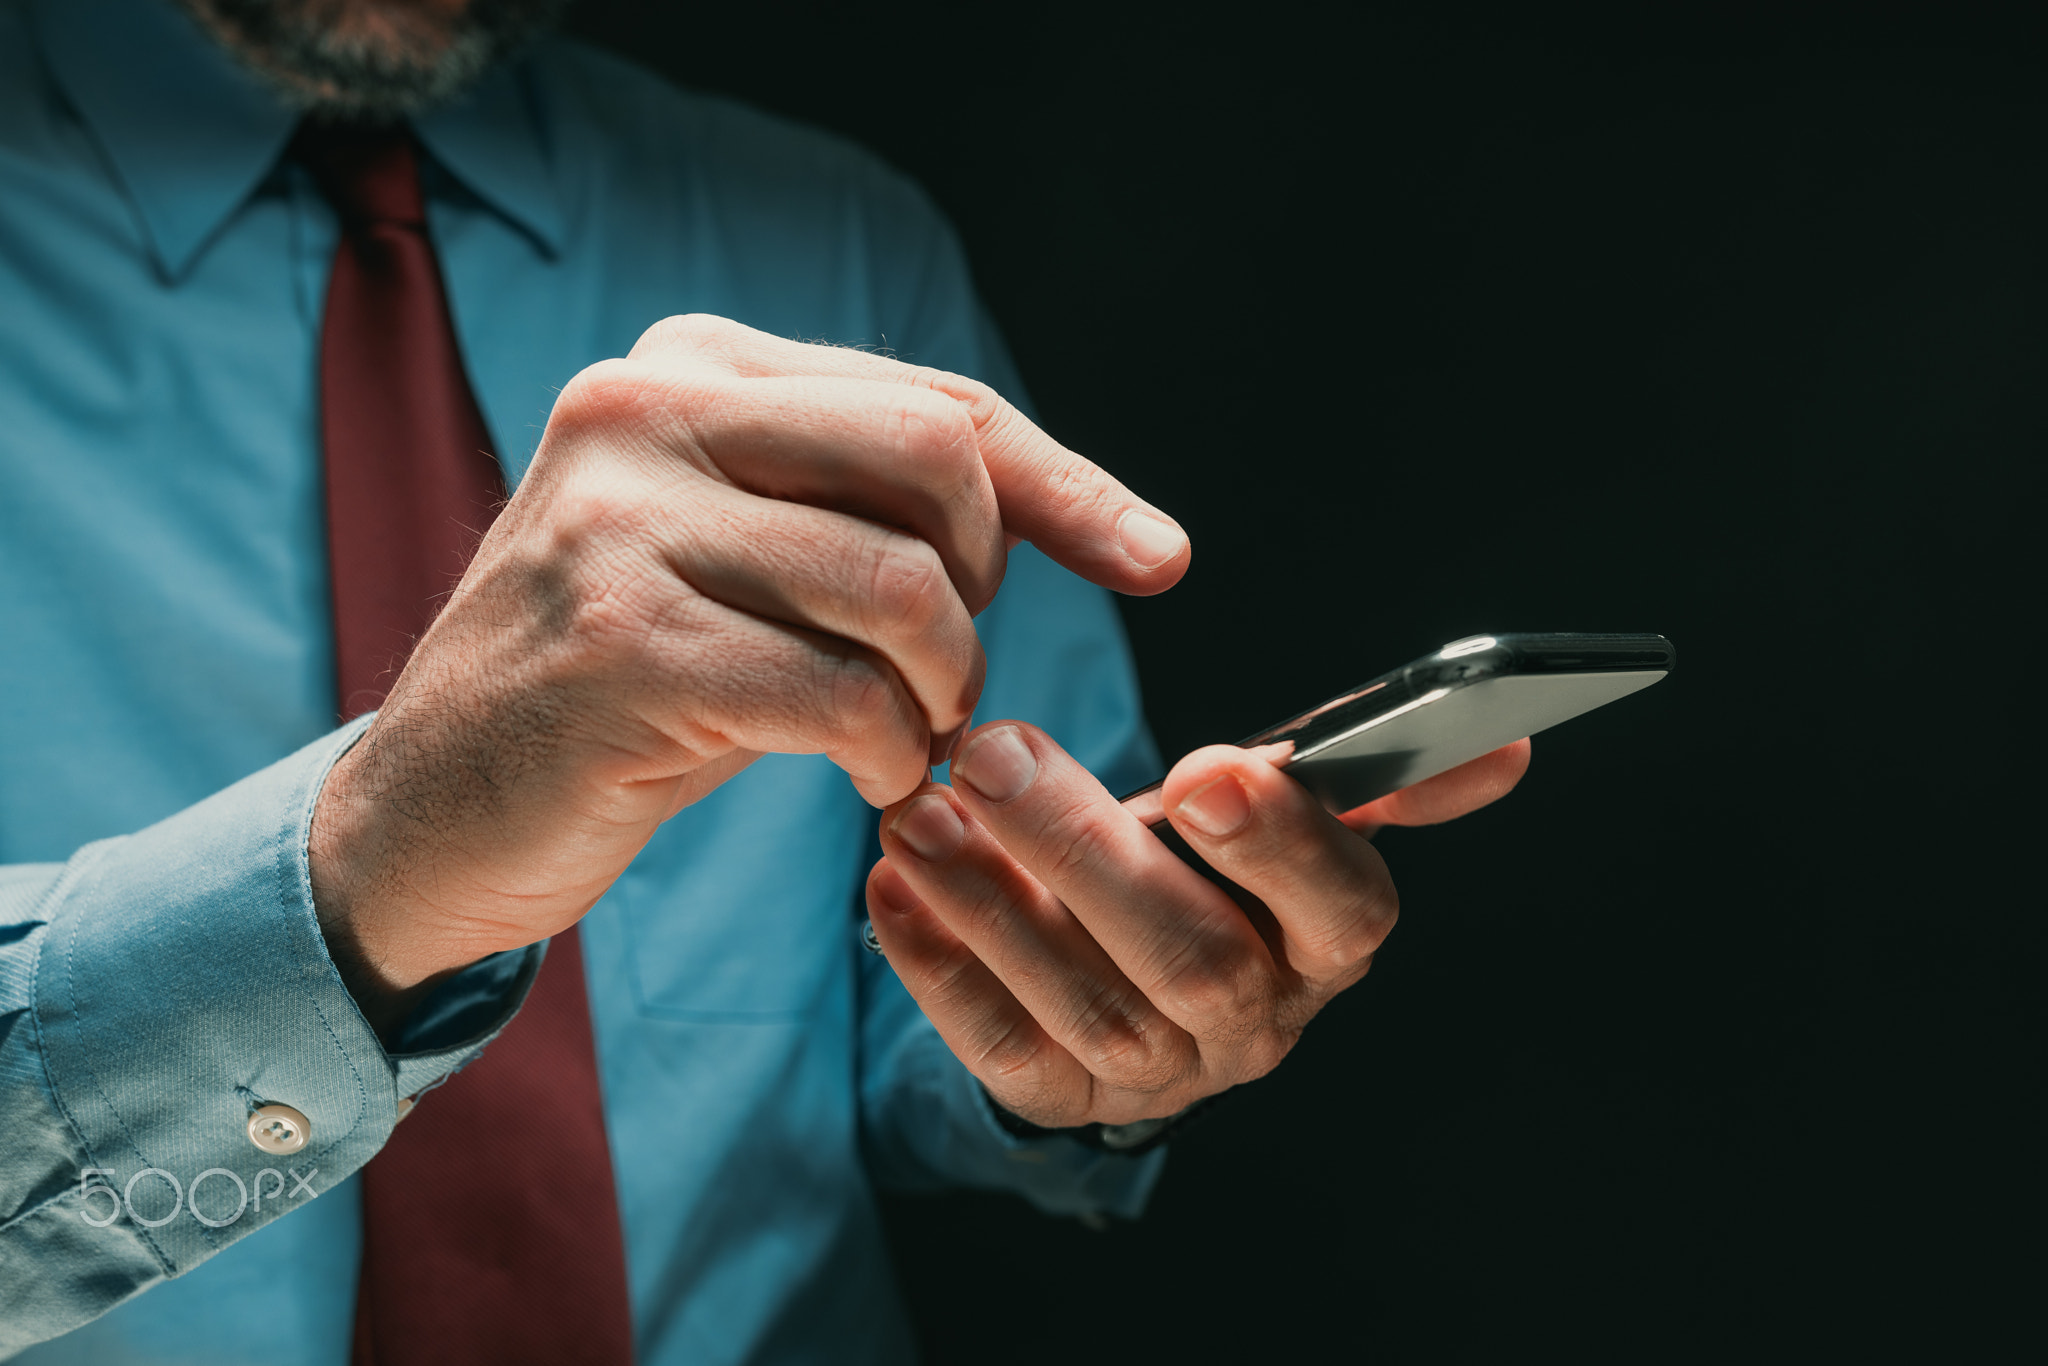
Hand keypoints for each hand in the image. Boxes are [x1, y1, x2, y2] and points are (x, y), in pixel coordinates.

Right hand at [308, 315, 1188, 1028]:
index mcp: (688, 366)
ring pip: (899, 585)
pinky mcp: (618, 645)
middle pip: (934, 460)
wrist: (433, 811)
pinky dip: (888, 753)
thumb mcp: (745, 561)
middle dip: (983, 591)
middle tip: (949, 679)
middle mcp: (643, 410)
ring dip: (940, 691)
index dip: (1067, 484)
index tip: (1158, 560)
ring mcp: (618, 522)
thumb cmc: (628, 686)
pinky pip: (840, 693)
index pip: (931, 403)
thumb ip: (870, 508)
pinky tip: (866, 778)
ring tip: (905, 737)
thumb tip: (1102, 517)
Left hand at [865, 723, 1528, 1127]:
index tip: (1204, 769)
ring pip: (1087, 1005)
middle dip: (1090, 853)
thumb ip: (1373, 777)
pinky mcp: (1066, 1100)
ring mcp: (1162, 1074)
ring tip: (918, 809)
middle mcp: (1259, 1019)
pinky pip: (1003, 1049)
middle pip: (1192, 956)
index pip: (1341, 909)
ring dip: (995, 904)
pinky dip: (941, 968)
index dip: (1281, 846)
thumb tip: (1508, 745)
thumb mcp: (1286, 814)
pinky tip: (891, 887)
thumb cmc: (1211, 866)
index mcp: (1330, 939)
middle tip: (995, 752)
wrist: (1124, 965)